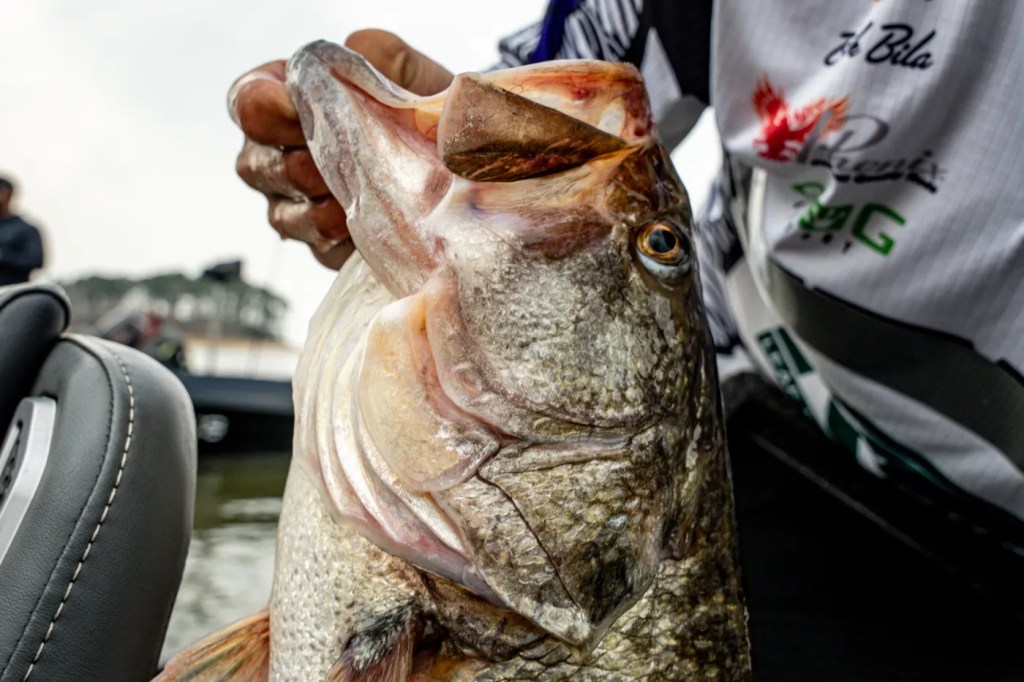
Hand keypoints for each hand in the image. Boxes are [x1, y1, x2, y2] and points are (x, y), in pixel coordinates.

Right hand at [228, 30, 453, 269]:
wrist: (464, 171)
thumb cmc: (427, 114)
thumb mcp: (416, 76)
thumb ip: (386, 56)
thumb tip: (358, 48)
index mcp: (289, 101)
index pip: (247, 101)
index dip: (260, 106)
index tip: (292, 106)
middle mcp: (281, 155)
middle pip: (254, 165)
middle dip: (294, 163)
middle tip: (332, 158)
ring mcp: (299, 204)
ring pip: (280, 214)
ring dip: (315, 205)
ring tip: (350, 197)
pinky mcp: (327, 245)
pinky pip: (314, 247)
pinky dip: (334, 237)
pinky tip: (356, 228)